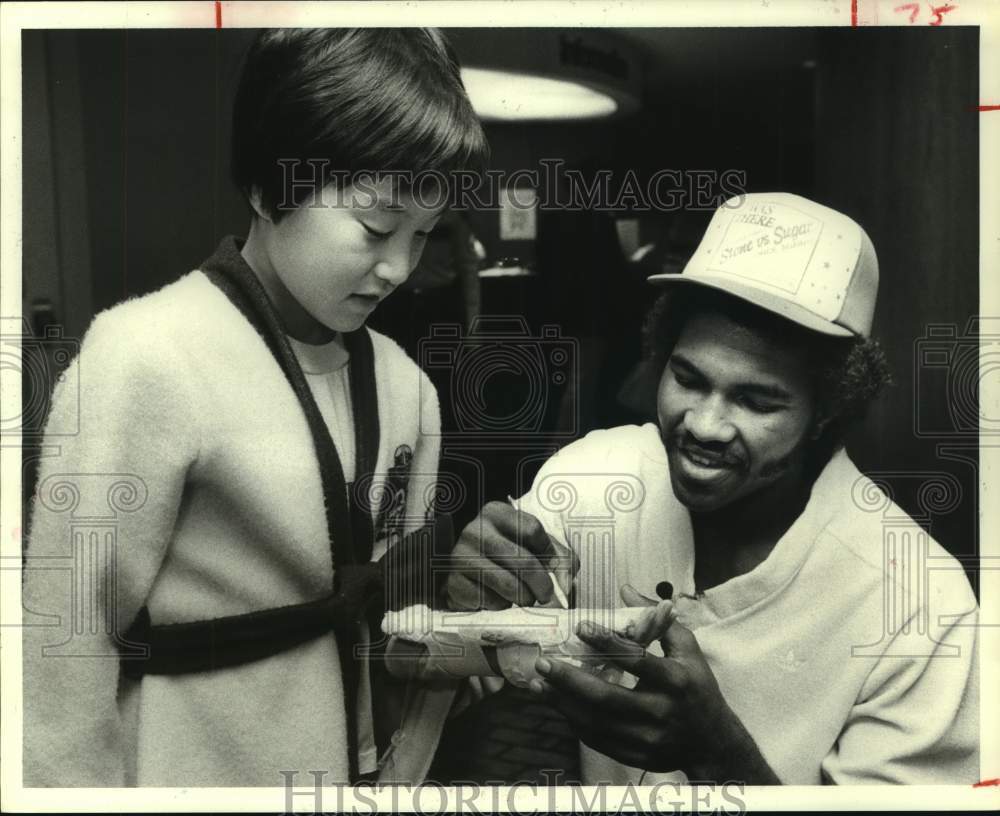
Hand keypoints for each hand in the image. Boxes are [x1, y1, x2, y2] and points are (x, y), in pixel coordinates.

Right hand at [444, 501, 578, 609]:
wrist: (466, 573)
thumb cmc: (505, 556)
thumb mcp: (532, 545)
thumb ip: (558, 558)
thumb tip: (566, 584)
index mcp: (495, 513)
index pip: (532, 530)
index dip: (550, 552)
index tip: (554, 567)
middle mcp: (474, 530)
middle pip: (523, 560)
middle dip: (542, 584)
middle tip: (547, 595)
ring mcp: (460, 557)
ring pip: (508, 585)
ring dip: (524, 598)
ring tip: (524, 598)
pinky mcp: (454, 583)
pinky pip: (489, 601)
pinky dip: (501, 606)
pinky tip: (498, 599)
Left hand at [530, 584, 779, 782]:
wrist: (713, 744)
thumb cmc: (697, 688)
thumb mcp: (688, 649)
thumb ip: (657, 620)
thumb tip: (625, 589)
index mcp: (675, 682)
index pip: (636, 661)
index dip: (607, 643)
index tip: (580, 626)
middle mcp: (659, 713)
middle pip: (606, 698)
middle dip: (569, 680)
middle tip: (543, 661)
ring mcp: (645, 739)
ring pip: (595, 722)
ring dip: (562, 702)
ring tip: (538, 683)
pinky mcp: (634, 755)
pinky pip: (596, 739)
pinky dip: (574, 720)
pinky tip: (558, 703)